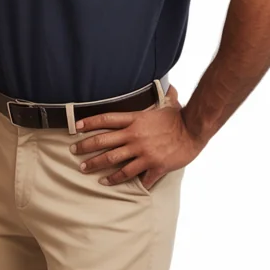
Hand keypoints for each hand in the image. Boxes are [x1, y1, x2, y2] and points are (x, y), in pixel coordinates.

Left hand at [71, 85, 203, 190]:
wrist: (195, 131)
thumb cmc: (179, 117)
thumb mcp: (164, 104)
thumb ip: (159, 96)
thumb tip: (167, 84)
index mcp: (135, 120)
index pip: (106, 119)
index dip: (89, 122)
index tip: (76, 126)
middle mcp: (135, 136)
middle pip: (104, 142)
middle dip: (86, 148)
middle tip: (74, 152)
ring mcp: (144, 152)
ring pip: (115, 162)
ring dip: (99, 167)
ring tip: (86, 170)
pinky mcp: (154, 166)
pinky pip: (137, 177)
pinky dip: (125, 182)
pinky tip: (114, 185)